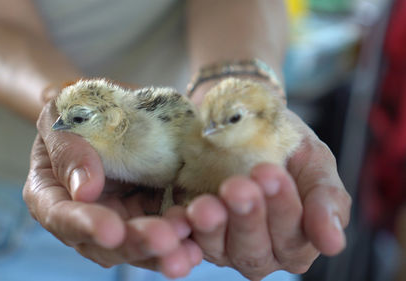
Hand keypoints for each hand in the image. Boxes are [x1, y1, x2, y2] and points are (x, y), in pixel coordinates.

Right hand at [23, 101, 202, 277]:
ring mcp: (117, 220)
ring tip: (187, 250)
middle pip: (103, 244)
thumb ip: (67, 149)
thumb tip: (84, 190)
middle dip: (135, 243)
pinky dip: (180, 243)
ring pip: (136, 248)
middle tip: (164, 239)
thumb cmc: (79, 110)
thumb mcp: (63, 115)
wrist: (112, 108)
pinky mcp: (148, 217)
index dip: (85, 225)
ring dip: (162, 252)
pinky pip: (164, 236)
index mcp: (50, 193)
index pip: (60, 215)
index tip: (111, 230)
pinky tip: (196, 247)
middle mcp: (82, 217)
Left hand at [184, 110, 350, 279]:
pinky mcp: (195, 238)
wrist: (240, 124)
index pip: (295, 237)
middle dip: (247, 218)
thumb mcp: (313, 161)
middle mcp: (263, 252)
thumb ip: (327, 198)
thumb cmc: (284, 145)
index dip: (283, 209)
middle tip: (237, 187)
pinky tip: (179, 214)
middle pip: (256, 251)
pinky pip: (186, 242)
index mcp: (298, 240)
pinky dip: (181, 230)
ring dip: (213, 227)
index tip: (269, 174)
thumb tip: (333, 243)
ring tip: (205, 205)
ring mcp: (225, 248)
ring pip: (220, 250)